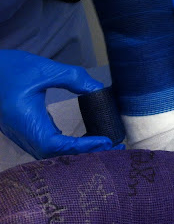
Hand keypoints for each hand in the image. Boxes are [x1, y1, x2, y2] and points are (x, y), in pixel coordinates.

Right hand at [0, 50, 120, 158]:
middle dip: (85, 153)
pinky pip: (47, 145)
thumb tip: (97, 88)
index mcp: (26, 122)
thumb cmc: (11, 69)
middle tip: (113, 146)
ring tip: (104, 144)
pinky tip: (85, 139)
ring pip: (51, 153)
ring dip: (77, 151)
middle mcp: (23, 134)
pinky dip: (67, 146)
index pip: (56, 145)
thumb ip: (73, 78)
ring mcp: (22, 135)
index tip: (105, 140)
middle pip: (56, 155)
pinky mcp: (24, 131)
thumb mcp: (44, 70)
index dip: (82, 146)